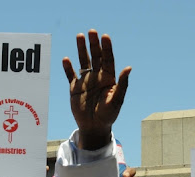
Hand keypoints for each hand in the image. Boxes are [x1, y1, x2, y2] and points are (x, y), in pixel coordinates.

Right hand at [63, 30, 130, 149]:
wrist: (94, 127)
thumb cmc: (108, 115)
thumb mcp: (116, 100)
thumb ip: (122, 84)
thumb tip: (128, 68)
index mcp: (109, 78)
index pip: (108, 59)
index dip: (107, 48)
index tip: (105, 36)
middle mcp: (97, 76)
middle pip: (95, 57)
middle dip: (93, 44)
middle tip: (91, 31)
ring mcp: (86, 81)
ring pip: (83, 62)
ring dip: (81, 50)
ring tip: (79, 36)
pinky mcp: (75, 89)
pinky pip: (71, 76)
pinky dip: (68, 68)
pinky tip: (66, 59)